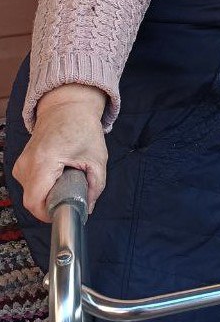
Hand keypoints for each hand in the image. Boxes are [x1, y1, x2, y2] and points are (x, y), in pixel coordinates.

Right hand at [12, 84, 107, 222]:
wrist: (67, 107)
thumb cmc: (83, 129)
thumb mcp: (97, 159)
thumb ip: (95, 186)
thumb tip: (88, 209)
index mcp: (44, 161)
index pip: (34, 201)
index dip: (48, 214)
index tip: (65, 212)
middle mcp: (26, 163)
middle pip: (32, 200)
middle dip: (51, 204)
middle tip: (71, 195)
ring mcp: (21, 163)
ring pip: (30, 193)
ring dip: (47, 195)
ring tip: (66, 182)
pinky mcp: (21, 163)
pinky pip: (29, 185)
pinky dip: (43, 187)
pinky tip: (58, 177)